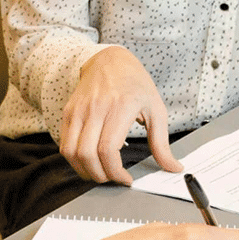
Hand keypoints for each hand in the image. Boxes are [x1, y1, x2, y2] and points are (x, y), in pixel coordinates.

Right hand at [60, 46, 183, 184]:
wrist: (110, 60)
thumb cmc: (135, 84)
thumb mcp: (156, 110)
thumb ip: (162, 143)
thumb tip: (173, 167)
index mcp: (120, 107)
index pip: (108, 149)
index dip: (115, 172)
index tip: (126, 179)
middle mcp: (95, 109)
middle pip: (87, 155)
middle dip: (100, 176)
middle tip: (113, 178)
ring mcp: (78, 110)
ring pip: (71, 152)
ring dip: (84, 170)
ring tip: (100, 173)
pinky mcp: (68, 113)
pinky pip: (64, 144)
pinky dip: (74, 159)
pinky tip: (89, 161)